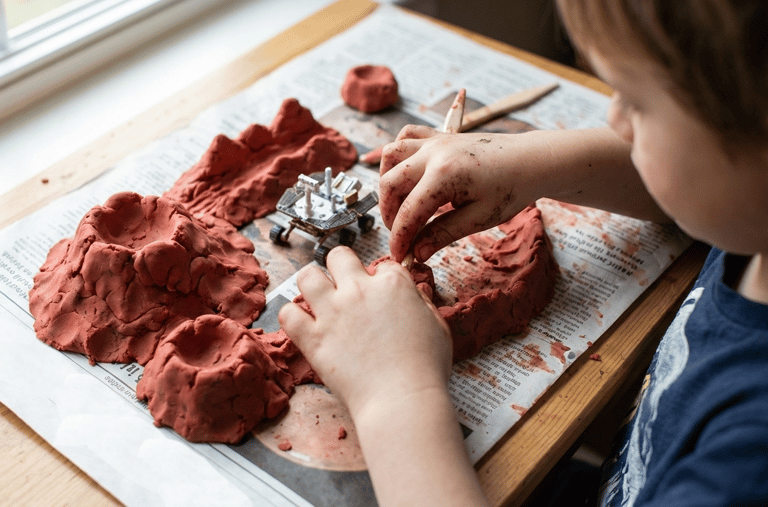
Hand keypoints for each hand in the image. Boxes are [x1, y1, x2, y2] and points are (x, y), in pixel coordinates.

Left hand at [278, 246, 451, 419]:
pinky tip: (304, 325)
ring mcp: (332, 312)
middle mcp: (359, 290)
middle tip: (346, 287)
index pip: (383, 265)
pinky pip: (288, 314)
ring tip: (320, 299)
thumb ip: (423, 303)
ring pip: (307, 275)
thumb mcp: (438, 327)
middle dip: (342, 267)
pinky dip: (293, 317)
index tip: (382, 294)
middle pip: (339, 256)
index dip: (382, 279)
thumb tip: (414, 292)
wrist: (402, 400)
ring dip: (312, 284)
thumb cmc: (425, 369)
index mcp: (393, 285)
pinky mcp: (312, 338)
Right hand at [379, 125, 538, 262]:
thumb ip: (443, 234)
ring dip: (388, 183)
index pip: (409, 212)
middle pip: (391, 184)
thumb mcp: (479, 218)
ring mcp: (435, 141)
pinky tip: (404, 173)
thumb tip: (416, 252)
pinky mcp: (439, 136)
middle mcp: (434, 153)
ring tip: (399, 207)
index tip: (399, 257)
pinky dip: (397, 155)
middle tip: (401, 236)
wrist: (532, 160)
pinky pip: (406, 136)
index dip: (399, 238)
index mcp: (445, 175)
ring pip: (391, 156)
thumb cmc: (511, 188)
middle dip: (389, 214)